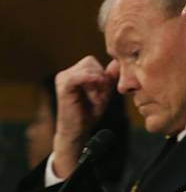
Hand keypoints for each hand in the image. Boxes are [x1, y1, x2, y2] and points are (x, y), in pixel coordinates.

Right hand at [52, 56, 117, 177]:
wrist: (78, 131)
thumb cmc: (90, 112)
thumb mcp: (104, 92)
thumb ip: (110, 77)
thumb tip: (116, 62)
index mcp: (74, 73)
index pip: (92, 61)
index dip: (101, 74)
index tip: (103, 91)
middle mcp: (66, 73)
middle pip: (90, 62)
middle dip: (99, 78)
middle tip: (98, 96)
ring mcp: (63, 78)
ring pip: (87, 67)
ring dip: (96, 83)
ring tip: (94, 98)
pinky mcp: (63, 86)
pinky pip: (80, 76)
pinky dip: (91, 82)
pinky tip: (93, 95)